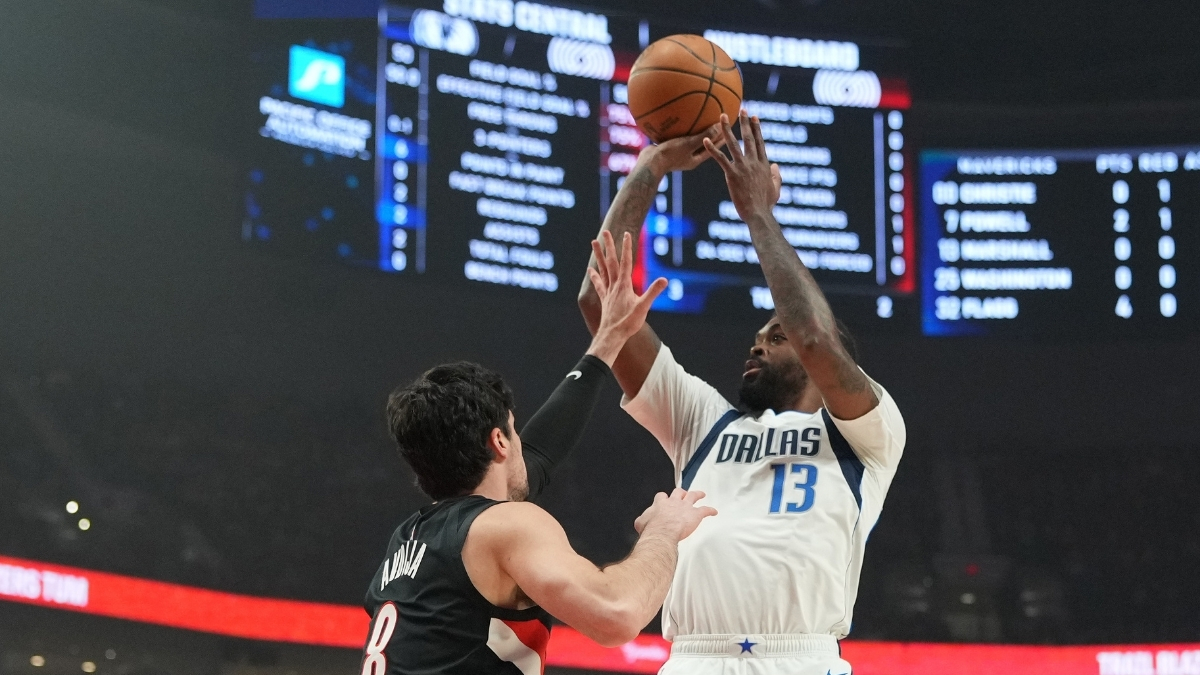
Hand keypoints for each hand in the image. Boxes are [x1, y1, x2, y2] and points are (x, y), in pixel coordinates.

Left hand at [585, 231, 667, 365]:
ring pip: (603, 269)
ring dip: (599, 255)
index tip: (626, 233)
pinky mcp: (605, 299)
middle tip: (604, 232)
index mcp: (624, 285)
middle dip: (608, 246)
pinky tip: (590, 269)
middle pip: (611, 261)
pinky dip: (594, 275)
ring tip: (594, 242)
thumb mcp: (644, 307)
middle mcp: (614, 285)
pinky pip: (599, 283)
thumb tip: (665, 280)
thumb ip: (653, 292)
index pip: (626, 262)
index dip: (626, 247)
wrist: (612, 336)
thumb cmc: (628, 323)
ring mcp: (608, 291)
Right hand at [633, 489, 716, 540]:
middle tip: (683, 493)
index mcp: (661, 503)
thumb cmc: (652, 528)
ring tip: (701, 494)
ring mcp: (685, 507)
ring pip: (693, 496)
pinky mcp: (695, 514)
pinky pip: (705, 510)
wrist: (662, 532)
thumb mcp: (640, 523)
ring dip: (698, 494)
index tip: (664, 499)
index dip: (664, 498)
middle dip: (681, 492)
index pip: (662, 496)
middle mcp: (674, 502)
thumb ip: (642, 520)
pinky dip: (710, 510)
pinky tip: (714, 511)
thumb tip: (640, 522)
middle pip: (678, 492)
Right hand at [637, 124, 724, 176]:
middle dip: (710, 134)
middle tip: (719, 122)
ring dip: (693, 129)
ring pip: (688, 139)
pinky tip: (676, 115)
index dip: (722, 139)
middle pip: (702, 144)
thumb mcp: (689, 144)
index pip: (713, 148)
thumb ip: (704, 136)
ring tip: (698, 117)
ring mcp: (676, 153)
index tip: (729, 128)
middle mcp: (687, 157)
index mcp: (694, 160)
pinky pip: (675, 135)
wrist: (648, 162)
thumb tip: (719, 126)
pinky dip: (678, 127)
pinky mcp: (666, 147)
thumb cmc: (669, 155)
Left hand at [703, 112, 783, 223]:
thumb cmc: (766, 204)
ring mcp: (743, 167)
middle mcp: (754, 162)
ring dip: (727, 129)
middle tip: (741, 109)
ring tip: (722, 116)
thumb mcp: (775, 189)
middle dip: (745, 122)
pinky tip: (706, 140)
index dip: (756, 129)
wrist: (758, 213)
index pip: (759, 142)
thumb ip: (776, 176)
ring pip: (734, 144)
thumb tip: (776, 166)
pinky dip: (713, 149)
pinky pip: (721, 159)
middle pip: (749, 138)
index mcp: (764, 165)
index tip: (754, 117)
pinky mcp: (733, 174)